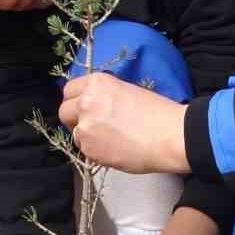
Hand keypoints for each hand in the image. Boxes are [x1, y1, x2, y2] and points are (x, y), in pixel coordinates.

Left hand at [58, 73, 188, 174]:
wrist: (169, 136)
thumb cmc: (158, 113)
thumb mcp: (128, 91)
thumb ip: (105, 97)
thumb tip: (95, 105)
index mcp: (97, 83)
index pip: (70, 90)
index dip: (77, 100)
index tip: (84, 107)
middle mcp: (86, 102)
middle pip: (65, 111)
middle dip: (75, 118)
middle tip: (92, 125)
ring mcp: (85, 127)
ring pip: (75, 133)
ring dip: (87, 136)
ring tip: (110, 139)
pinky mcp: (90, 149)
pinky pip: (86, 150)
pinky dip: (96, 151)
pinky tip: (115, 149)